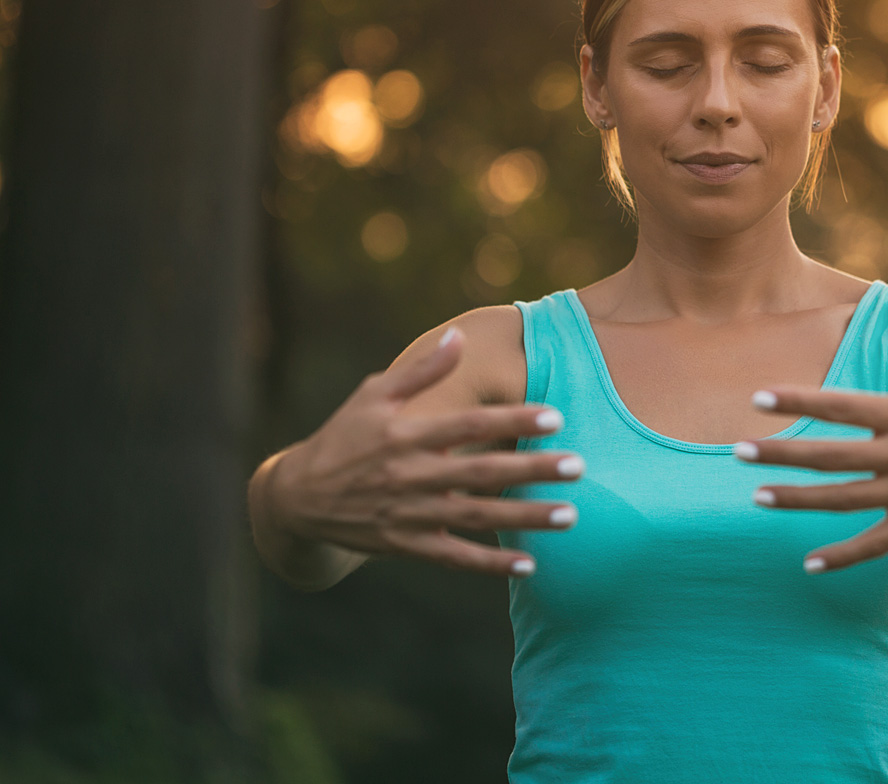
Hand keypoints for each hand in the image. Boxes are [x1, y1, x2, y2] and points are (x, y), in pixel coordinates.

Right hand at [265, 328, 582, 576]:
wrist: (296, 499)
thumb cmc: (343, 437)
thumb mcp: (373, 396)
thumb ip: (421, 370)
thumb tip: (459, 336)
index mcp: (404, 435)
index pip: (467, 425)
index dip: (511, 419)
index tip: (554, 415)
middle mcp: (409, 476)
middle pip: (481, 473)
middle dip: (532, 470)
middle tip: (579, 466)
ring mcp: (408, 514)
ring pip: (476, 518)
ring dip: (524, 518)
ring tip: (570, 515)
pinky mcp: (406, 546)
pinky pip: (454, 558)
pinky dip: (490, 564)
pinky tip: (529, 564)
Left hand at [739, 279, 887, 572]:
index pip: (844, 405)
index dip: (799, 400)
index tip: (759, 398)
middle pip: (834, 456)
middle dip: (783, 455)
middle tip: (738, 451)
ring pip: (846, 501)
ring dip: (800, 501)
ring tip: (757, 498)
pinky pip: (877, 543)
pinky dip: (844, 556)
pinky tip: (808, 564)